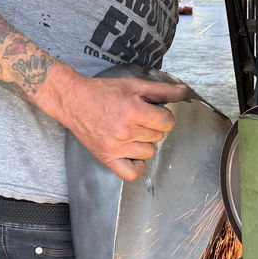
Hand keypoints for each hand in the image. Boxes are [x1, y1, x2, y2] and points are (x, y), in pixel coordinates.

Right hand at [63, 73, 188, 180]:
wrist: (73, 100)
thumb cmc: (102, 92)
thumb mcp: (133, 85)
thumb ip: (161, 90)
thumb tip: (184, 92)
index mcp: (133, 111)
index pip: (167, 122)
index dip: (163, 116)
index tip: (154, 113)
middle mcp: (125, 131)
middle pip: (158, 137)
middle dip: (152, 127)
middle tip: (137, 119)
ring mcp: (115, 147)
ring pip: (149, 152)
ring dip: (144, 143)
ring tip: (131, 132)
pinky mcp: (106, 157)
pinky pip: (131, 173)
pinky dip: (136, 165)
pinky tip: (132, 153)